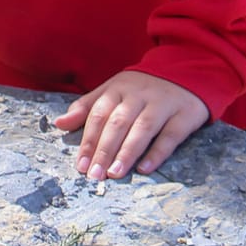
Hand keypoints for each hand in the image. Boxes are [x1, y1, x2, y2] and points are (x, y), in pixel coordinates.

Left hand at [55, 70, 208, 179]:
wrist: (186, 70)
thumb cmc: (142, 88)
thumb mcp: (112, 90)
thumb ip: (87, 107)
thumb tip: (59, 124)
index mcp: (117, 88)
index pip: (98, 115)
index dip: (88, 141)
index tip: (80, 165)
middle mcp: (138, 95)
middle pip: (118, 123)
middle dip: (104, 150)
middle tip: (94, 175)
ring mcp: (162, 104)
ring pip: (142, 129)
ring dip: (127, 152)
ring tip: (114, 174)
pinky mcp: (184, 115)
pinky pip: (170, 135)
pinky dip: (157, 152)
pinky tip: (144, 168)